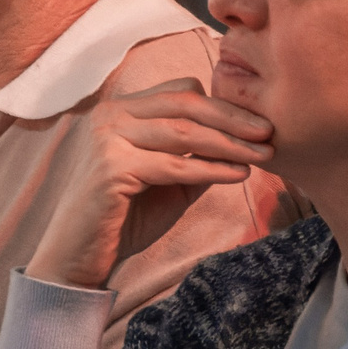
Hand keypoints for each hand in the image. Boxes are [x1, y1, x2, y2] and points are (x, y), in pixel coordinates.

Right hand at [25, 78, 271, 291]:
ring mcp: (107, 138)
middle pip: (185, 104)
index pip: (180, 92)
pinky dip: (211, 169)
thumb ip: (196, 157)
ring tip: (263, 154)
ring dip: (229, 143)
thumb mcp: (168, 181)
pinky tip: (238, 175)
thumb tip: (244, 142)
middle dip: (233, 118)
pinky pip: (174, 165)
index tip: (256, 123)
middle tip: (269, 131)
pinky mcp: (111, 167)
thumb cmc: (123, 219)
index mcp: (120, 109)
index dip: (222, 104)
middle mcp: (110, 115)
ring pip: (183, 132)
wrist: (77, 256)